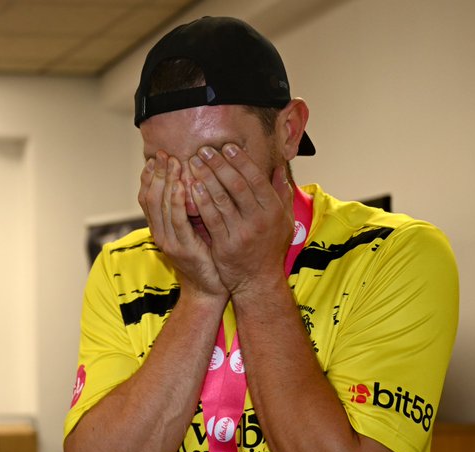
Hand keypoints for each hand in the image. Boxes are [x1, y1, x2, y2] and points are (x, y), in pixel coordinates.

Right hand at [138, 150, 227, 299]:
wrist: (209, 289)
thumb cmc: (207, 258)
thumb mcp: (193, 230)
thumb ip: (189, 210)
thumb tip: (193, 181)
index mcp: (160, 229)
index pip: (147, 198)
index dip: (149, 177)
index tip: (157, 157)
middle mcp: (159, 234)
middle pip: (150, 198)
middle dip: (157, 174)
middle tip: (164, 154)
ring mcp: (168, 242)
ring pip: (160, 206)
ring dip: (166, 182)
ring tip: (172, 163)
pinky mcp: (181, 248)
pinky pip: (177, 220)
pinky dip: (176, 201)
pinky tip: (181, 185)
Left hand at [186, 143, 294, 296]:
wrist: (258, 281)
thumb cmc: (269, 247)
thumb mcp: (283, 219)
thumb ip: (280, 193)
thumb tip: (279, 166)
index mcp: (274, 209)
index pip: (256, 178)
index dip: (241, 161)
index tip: (227, 147)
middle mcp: (260, 219)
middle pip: (237, 185)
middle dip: (219, 165)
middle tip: (204, 150)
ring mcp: (242, 233)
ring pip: (221, 199)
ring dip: (206, 178)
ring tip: (194, 163)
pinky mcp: (225, 245)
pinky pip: (211, 219)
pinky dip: (201, 202)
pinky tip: (191, 188)